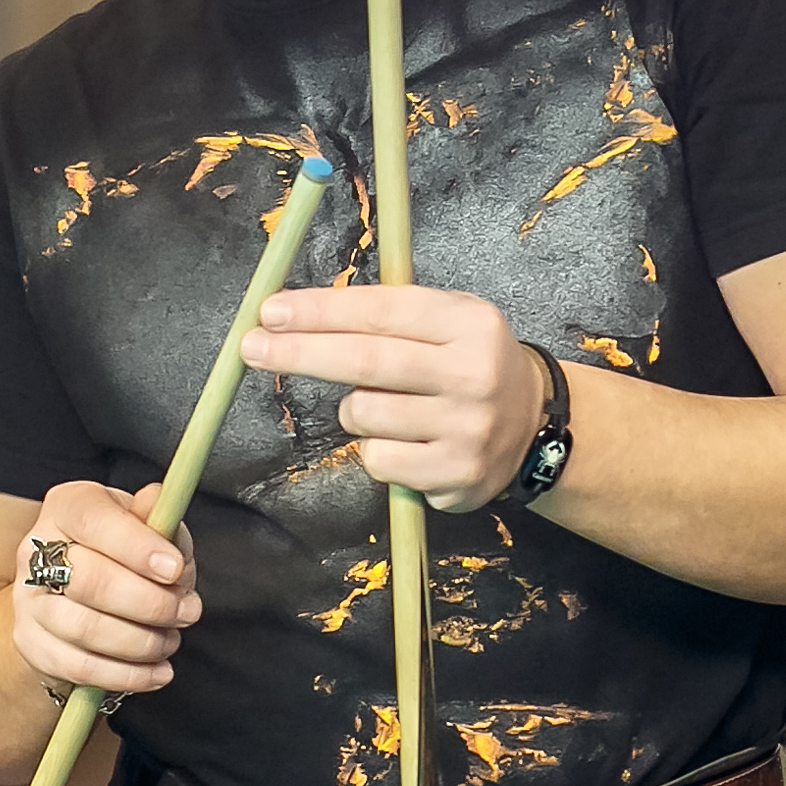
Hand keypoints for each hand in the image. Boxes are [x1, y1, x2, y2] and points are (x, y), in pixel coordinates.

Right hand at [15, 478, 199, 698]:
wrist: (68, 594)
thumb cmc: (117, 553)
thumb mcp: (140, 524)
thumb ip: (156, 517)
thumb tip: (161, 510)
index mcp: (66, 507)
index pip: (93, 521)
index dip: (137, 546)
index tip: (175, 570)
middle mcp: (36, 550)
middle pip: (88, 580)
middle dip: (149, 603)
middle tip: (186, 612)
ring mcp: (28, 600)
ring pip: (84, 629)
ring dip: (141, 642)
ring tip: (170, 640)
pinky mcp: (31, 644)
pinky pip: (80, 667)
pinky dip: (127, 675)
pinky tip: (156, 671)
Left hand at [241, 285, 538, 511]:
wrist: (534, 427)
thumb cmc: (467, 363)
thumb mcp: (448, 321)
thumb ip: (385, 314)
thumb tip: (292, 313)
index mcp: (468, 323)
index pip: (380, 312)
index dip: (320, 311)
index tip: (270, 310)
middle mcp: (473, 374)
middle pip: (365, 362)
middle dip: (300, 352)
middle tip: (251, 346)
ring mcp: (467, 429)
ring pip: (363, 415)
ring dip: (353, 410)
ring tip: (384, 405)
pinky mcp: (455, 475)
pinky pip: (378, 459)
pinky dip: (376, 449)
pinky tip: (407, 441)